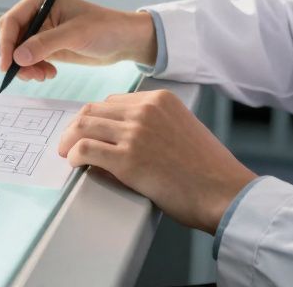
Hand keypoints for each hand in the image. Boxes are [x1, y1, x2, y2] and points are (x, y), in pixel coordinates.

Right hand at [0, 0, 157, 81]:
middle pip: (10, 37)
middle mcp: (36, 12)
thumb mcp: (75, 35)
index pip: (11, 21)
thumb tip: (18, 57)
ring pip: (17, 52)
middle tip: (29, 75)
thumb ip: (45, 44)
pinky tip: (49, 74)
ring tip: (44, 76)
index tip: (7, 65)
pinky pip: (28, 59)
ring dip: (26, 67)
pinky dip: (34, 69)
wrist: (124, 41)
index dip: (6, 43)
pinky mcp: (46, 45)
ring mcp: (40, 30)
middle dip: (16, 58)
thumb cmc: (105, 28)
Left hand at [58, 89, 256, 232]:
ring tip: (67, 153)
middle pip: (93, 110)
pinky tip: (75, 164)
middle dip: (76, 127)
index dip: (95, 118)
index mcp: (159, 99)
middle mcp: (145, 110)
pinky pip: (85, 150)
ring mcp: (135, 133)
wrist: (225, 192)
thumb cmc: (207, 169)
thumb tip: (118, 137)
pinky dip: (74, 156)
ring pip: (83, 127)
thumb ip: (152, 125)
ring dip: (69, 141)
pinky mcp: (127, 159)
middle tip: (69, 143)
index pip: (112, 101)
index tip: (87, 131)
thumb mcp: (180, 129)